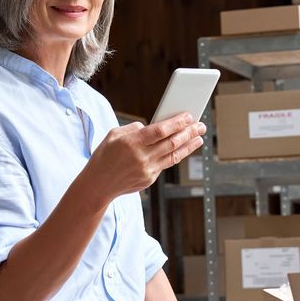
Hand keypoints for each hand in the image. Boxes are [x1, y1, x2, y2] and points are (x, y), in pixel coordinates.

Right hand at [80, 112, 205, 205]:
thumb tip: (151, 126)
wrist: (98, 184)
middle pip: (172, 142)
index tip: (189, 116)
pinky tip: (183, 148)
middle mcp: (142, 157)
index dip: (177, 122)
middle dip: (189, 132)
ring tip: (199, 137)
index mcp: (132, 142)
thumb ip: (134, 128)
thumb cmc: (104, 156)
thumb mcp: (114, 135)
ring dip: (189, 145)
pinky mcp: (149, 179)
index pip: (161, 130)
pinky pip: (165, 164)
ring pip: (174, 155)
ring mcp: (147, 170)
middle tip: (200, 125)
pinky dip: (175, 155)